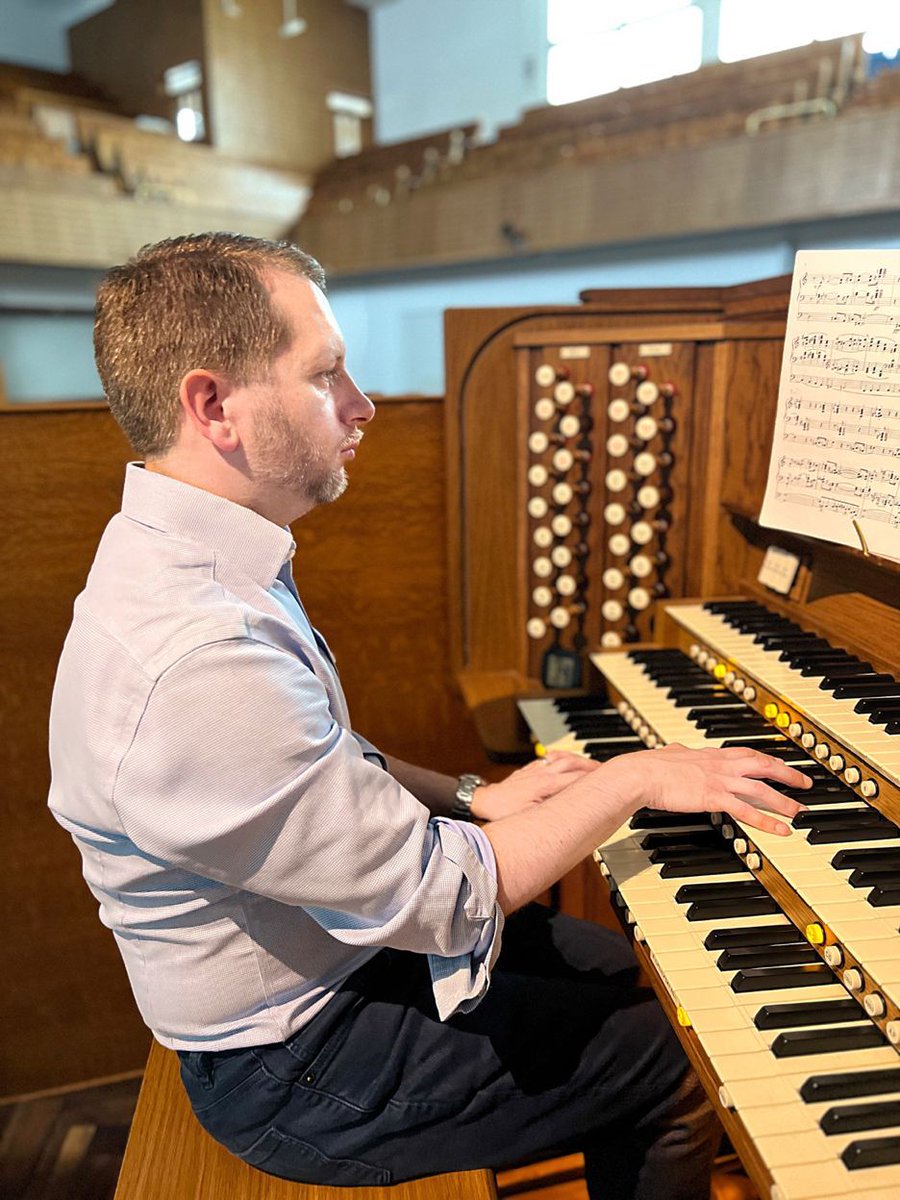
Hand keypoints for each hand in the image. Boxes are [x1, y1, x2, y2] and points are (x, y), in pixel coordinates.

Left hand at [470, 752, 600, 821]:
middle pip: (573, 765)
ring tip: (591, 764)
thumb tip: (570, 811)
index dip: (594, 780)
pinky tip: (564, 759)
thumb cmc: (504, 811)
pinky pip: (550, 758)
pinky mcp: (530, 769)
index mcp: (547, 784)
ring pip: (563, 759)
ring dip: (578, 760)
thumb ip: (551, 813)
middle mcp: (543, 773)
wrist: (485, 800)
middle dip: (591, 768)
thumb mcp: (529, 818)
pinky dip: (562, 757)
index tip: (609, 781)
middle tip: (607, 771)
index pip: (577, 779)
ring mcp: (536, 769)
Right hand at [597, 743, 811, 836]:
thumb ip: (678, 752)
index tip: (781, 764)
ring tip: (799, 812)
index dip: (767, 759)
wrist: (642, 773)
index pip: (748, 753)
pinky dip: (767, 821)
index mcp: (712, 754)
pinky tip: (780, 830)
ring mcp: (720, 781)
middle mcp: (721, 765)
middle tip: (805, 784)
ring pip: (762, 790)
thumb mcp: (670, 753)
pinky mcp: (715, 797)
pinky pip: (747, 811)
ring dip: (784, 801)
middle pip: (764, 766)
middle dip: (788, 775)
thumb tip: (676, 749)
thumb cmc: (651, 766)